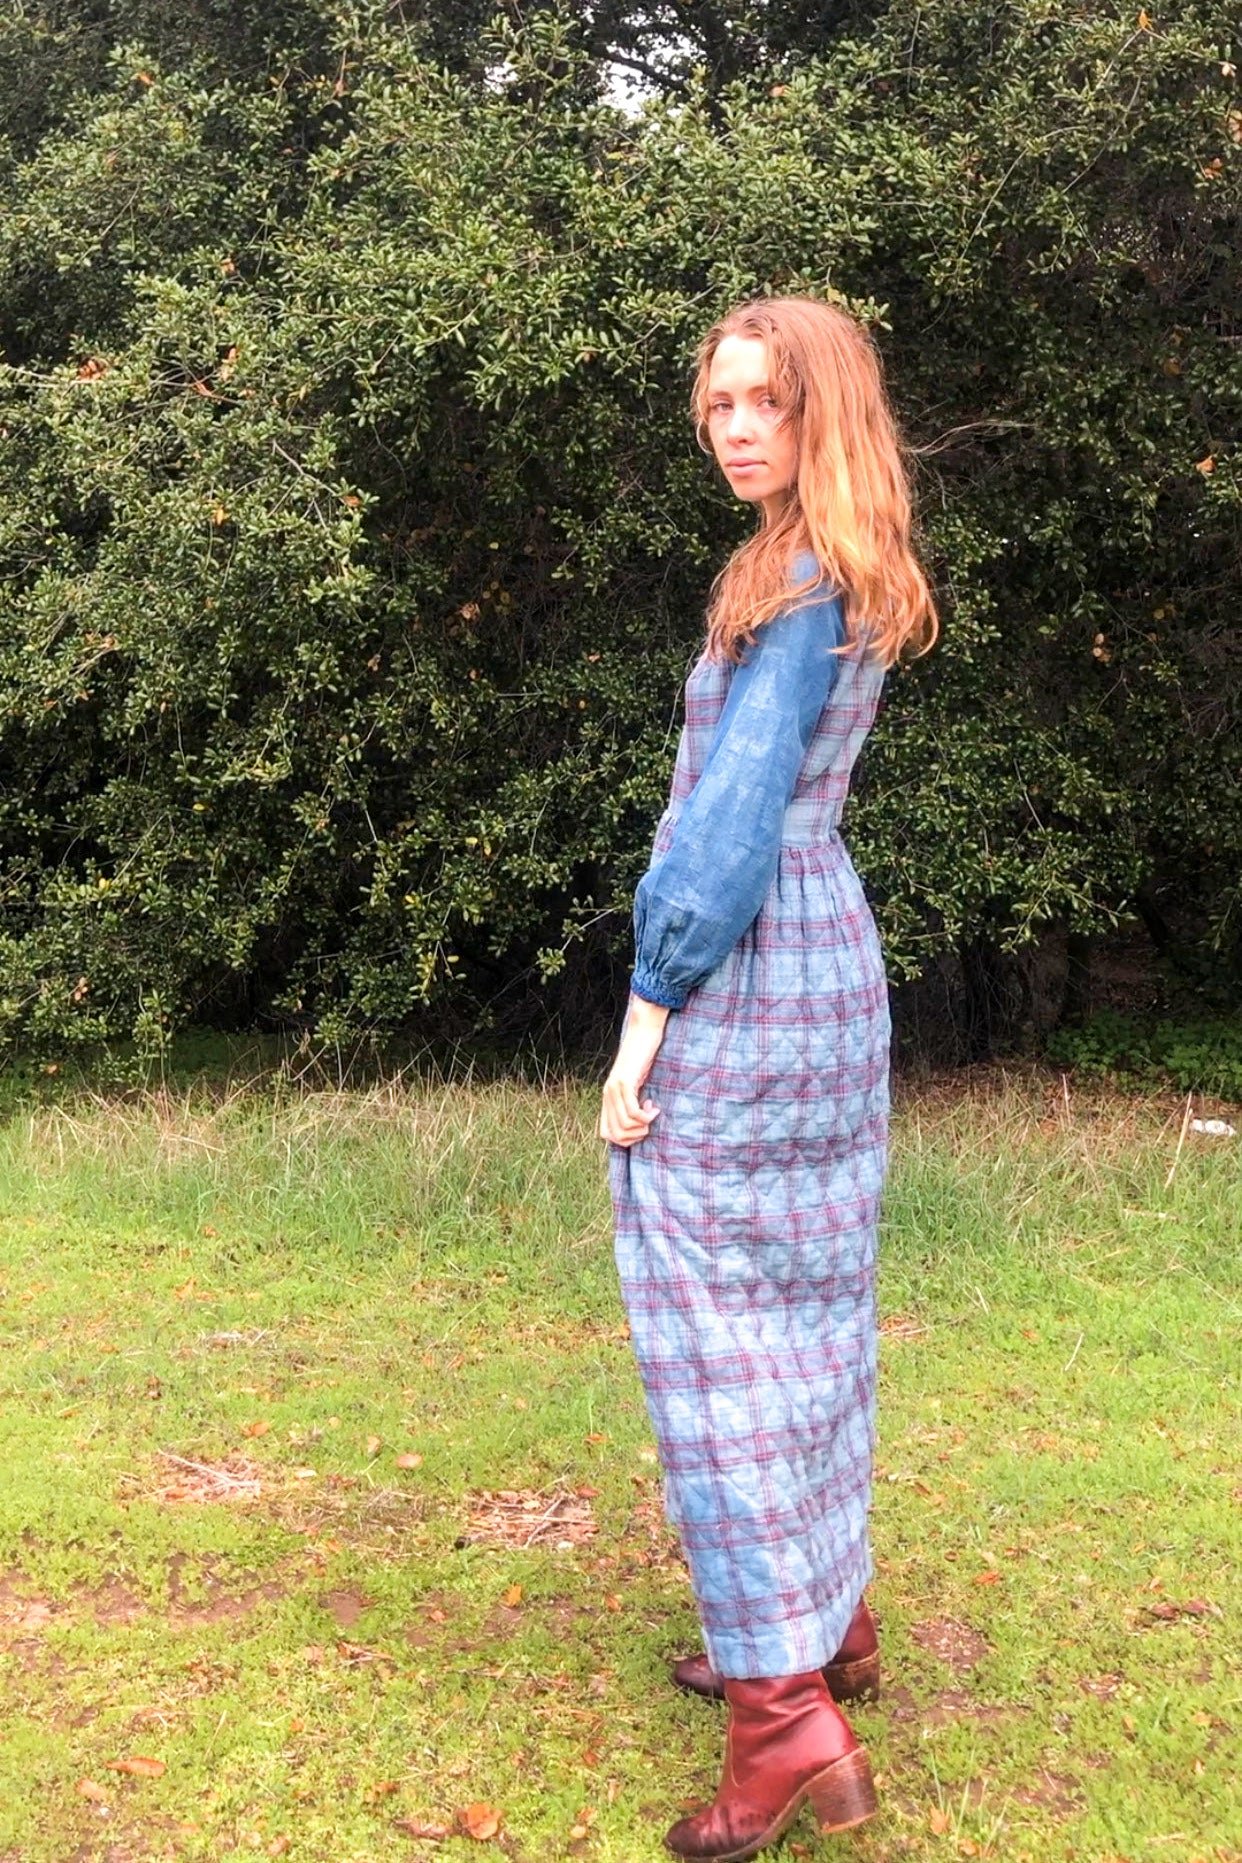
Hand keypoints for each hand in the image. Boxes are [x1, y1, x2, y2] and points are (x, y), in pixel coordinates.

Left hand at [600, 994, 670, 1146]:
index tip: (641, 1126)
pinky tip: (654, 1107)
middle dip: (634, 1137)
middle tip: (648, 1124)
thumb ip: (633, 1097)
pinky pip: (632, 1112)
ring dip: (642, 1126)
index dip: (624, 1139)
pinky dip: (646, 1116)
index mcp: (608, 1096)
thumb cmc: (644, 1055)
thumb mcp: (637, 1080)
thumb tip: (639, 1120)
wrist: (644, 1031)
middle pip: (614, 1134)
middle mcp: (608, 1094)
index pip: (606, 1133)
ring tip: (652, 1113)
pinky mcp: (625, 1082)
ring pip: (623, 1125)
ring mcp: (615, 1088)